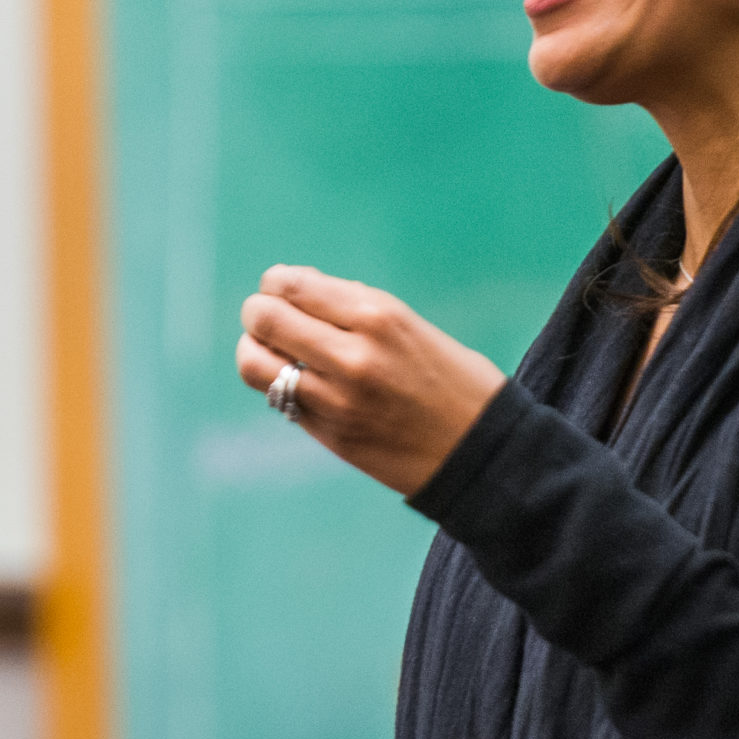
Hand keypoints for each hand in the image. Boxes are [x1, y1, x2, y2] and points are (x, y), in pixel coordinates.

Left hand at [236, 264, 505, 497]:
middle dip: (257, 313)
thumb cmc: (452, 381)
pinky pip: (278, 398)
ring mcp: (336, 399)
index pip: (290, 284)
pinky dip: (277, 384)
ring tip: (271, 352)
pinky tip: (297, 382)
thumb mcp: (410, 326)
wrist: (484, 454)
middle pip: (264, 318)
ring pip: (255, 362)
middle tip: (267, 319)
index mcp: (378, 316)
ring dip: (255, 350)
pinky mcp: (329, 434)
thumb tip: (297, 287)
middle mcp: (352, 355)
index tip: (282, 291)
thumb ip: (354, 307)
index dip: (275, 284)